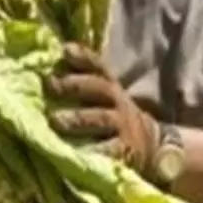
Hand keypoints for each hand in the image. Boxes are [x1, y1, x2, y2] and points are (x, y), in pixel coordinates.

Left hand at [45, 42, 160, 174]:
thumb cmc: (114, 116)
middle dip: (75, 84)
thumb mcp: (104, 95)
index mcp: (111, 86)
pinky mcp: (125, 151)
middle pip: (99, 88)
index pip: (98, 66)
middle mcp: (118, 102)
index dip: (83, 57)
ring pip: (101, 118)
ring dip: (78, 118)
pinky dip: (93, 150)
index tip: (65, 50)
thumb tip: (58, 56)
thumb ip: (83, 78)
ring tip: (55, 120)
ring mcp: (123, 126)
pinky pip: (109, 150)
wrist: (151, 146)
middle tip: (51, 85)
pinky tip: (74, 152)